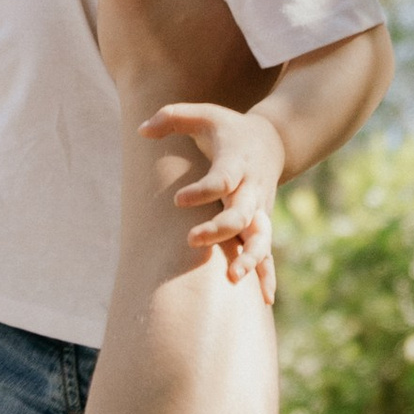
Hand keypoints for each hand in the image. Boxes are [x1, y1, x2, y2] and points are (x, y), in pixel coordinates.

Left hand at [145, 100, 284, 305]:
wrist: (272, 141)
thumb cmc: (227, 128)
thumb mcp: (202, 113)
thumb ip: (171, 117)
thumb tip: (141, 130)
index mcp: (236, 161)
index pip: (222, 179)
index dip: (202, 190)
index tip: (178, 200)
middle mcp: (251, 188)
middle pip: (241, 213)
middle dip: (220, 229)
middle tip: (191, 241)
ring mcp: (260, 209)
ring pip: (260, 237)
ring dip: (250, 258)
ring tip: (232, 278)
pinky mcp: (262, 224)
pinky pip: (267, 252)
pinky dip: (267, 275)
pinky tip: (264, 300)